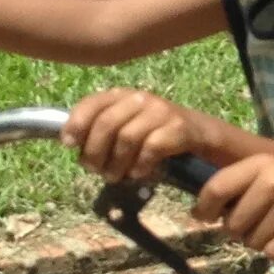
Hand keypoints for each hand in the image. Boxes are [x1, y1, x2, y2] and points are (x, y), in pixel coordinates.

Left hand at [64, 89, 216, 183]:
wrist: (205, 137)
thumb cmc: (159, 136)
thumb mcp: (129, 127)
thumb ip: (103, 131)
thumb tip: (72, 143)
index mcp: (124, 96)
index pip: (93, 102)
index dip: (77, 123)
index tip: (69, 144)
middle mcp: (141, 99)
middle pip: (107, 123)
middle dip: (95, 151)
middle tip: (95, 170)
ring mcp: (162, 112)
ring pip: (127, 137)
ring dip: (116, 163)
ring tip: (116, 177)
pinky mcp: (180, 129)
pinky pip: (152, 147)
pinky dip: (140, 164)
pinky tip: (139, 173)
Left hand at [194, 148, 273, 262]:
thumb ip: (246, 184)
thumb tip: (209, 210)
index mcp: (262, 163)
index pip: (215, 188)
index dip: (204, 208)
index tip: (205, 217)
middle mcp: (273, 182)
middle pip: (232, 223)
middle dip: (240, 231)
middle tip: (260, 224)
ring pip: (253, 242)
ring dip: (263, 242)